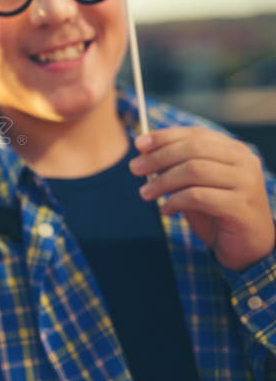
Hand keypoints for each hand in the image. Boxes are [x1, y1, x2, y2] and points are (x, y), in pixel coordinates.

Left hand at [130, 126, 274, 271]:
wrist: (247, 246)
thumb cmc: (216, 212)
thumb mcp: (193, 185)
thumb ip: (175, 167)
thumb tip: (143, 149)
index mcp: (233, 150)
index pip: (195, 134)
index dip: (165, 137)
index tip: (138, 143)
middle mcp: (244, 161)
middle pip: (193, 149)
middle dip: (158, 157)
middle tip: (134, 168)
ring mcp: (246, 182)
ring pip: (194, 170)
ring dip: (163, 181)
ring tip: (144, 193)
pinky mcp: (241, 205)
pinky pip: (199, 196)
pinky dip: (175, 201)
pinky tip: (165, 210)